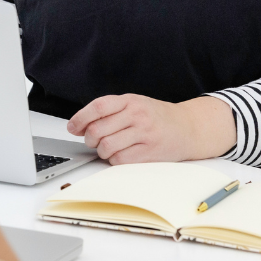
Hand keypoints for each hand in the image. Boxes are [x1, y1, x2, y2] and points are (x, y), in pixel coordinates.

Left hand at [66, 93, 235, 163]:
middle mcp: (137, 114)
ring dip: (101, 151)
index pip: (98, 107)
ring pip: (107, 146)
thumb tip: (81, 124)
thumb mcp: (135, 103)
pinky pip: (120, 159)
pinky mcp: (150, 152)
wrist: (188, 127)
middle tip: (92, 140)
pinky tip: (120, 155)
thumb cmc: (157, 116)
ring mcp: (144, 133)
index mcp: (130, 100)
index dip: (80, 118)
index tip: (72, 127)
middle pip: (99, 128)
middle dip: (89, 138)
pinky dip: (114, 160)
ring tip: (107, 148)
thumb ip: (111, 110)